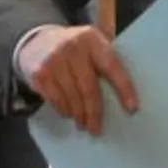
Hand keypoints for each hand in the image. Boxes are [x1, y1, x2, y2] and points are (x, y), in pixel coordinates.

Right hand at [17, 24, 138, 135]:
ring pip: (72, 97)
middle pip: (89, 88)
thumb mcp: (92, 43)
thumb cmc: (75, 49)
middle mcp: (72, 47)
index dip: (123, 88)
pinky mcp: (39, 73)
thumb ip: (109, 59)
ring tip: (83, 123)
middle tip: (97, 129)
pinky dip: (64, 110)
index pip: (111, 66)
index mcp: (92, 39)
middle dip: (94, 112)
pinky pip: (56, 100)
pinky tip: (68, 113)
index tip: (132, 109)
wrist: (36, 41)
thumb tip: (131, 93)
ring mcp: (53, 60)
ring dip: (79, 115)